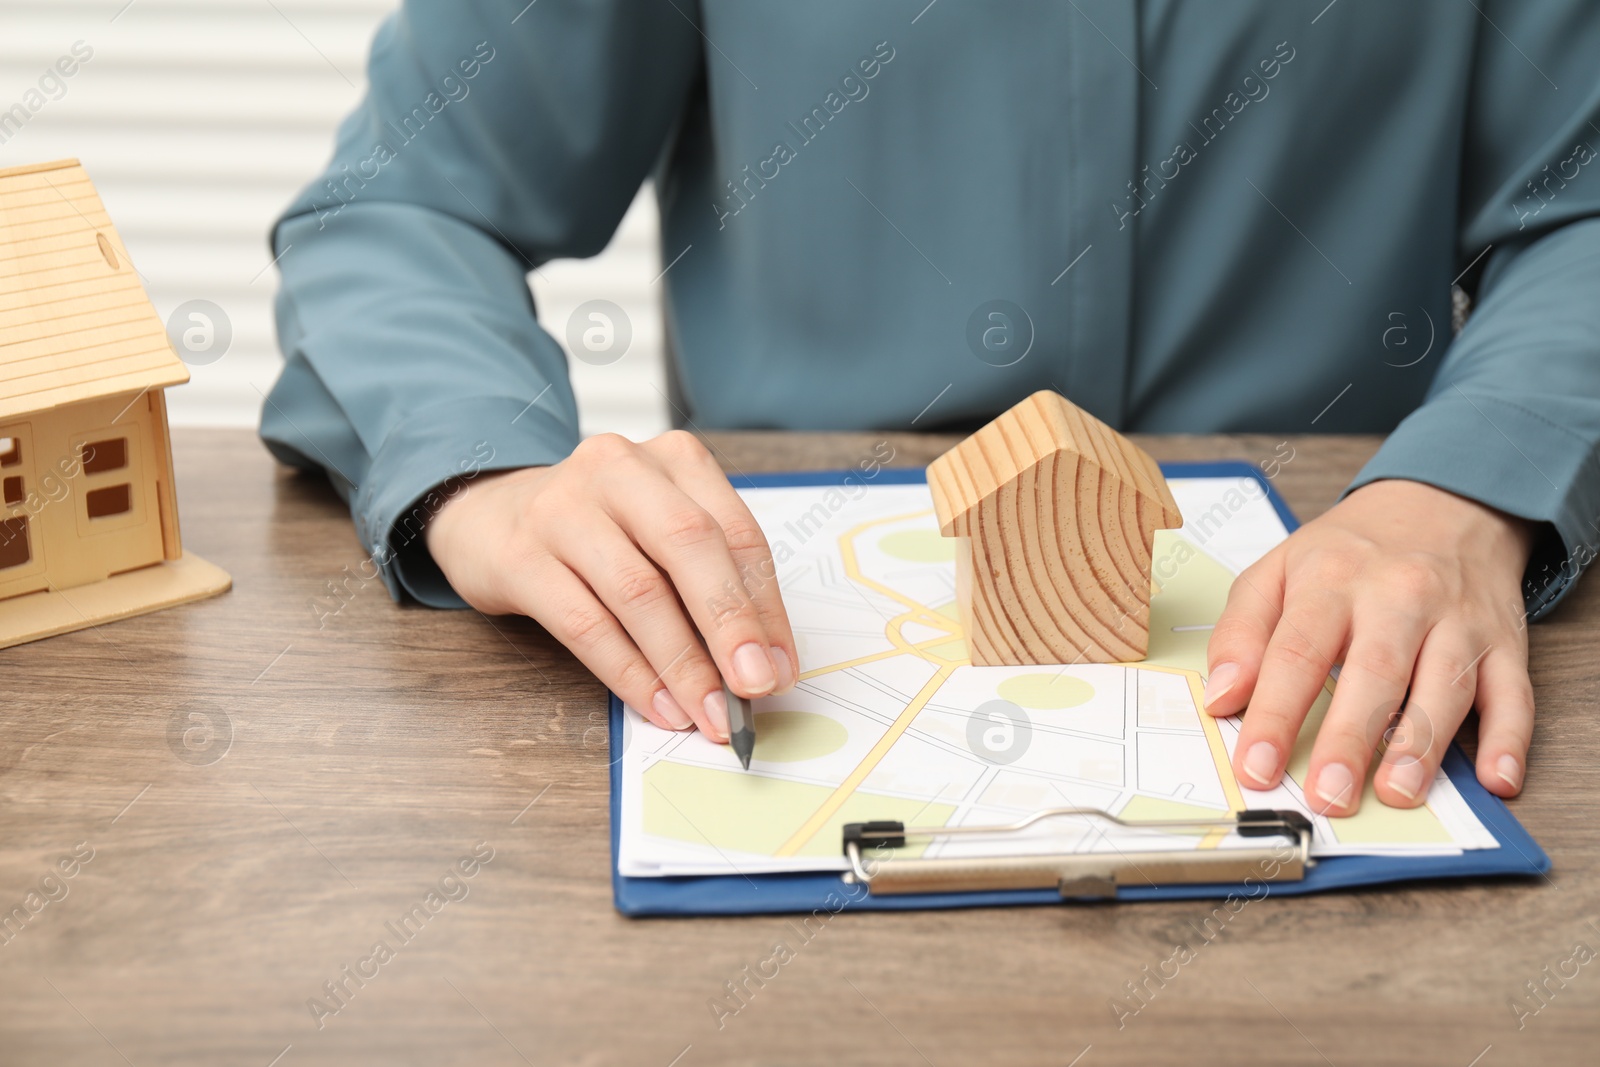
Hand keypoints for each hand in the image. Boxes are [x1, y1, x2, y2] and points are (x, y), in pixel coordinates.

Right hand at [425, 431, 796, 739]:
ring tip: (709, 713)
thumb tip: (762, 662)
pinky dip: (628, 672)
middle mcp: (620, 470)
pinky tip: (657, 705)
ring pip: (638, 591)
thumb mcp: (659, 533)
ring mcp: (563, 508)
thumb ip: (709, 582)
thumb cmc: (597, 531)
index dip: (765, 606)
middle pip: (690, 548)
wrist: (488, 515)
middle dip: (730, 626)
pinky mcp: (519, 555)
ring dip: (681, 664)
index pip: (735, 533)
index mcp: (674, 459)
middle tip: (755, 687)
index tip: (781, 666)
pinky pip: (584, 623)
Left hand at [1203, 478, 1536, 814]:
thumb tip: (1221, 697)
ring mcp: (1457, 621)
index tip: (1256, 766)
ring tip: (1395, 793)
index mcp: (1331, 581)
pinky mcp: (1504, 643)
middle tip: (1327, 795)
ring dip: (1422, 746)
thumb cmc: (1351, 551)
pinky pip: (1514, 693)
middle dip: (1349, 739)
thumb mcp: (1277, 570)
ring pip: (1444, 686)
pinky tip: (1498, 777)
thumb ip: (1240, 633)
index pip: (1297, 653)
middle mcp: (1398, 598)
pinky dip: (1510, 738)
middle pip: (1373, 673)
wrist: (1442, 502)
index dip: (1275, 715)